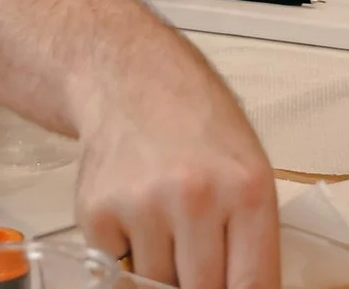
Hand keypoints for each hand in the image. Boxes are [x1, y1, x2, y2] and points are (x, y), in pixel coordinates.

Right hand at [73, 41, 277, 288]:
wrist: (132, 80)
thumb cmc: (196, 125)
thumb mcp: (248, 171)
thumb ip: (252, 240)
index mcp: (246, 190)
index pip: (252, 286)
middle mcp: (194, 198)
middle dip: (199, 283)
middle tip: (197, 258)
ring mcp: (141, 206)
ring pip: (155, 286)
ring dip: (162, 270)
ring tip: (167, 223)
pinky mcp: (96, 213)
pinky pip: (116, 270)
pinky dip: (126, 255)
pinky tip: (136, 215)